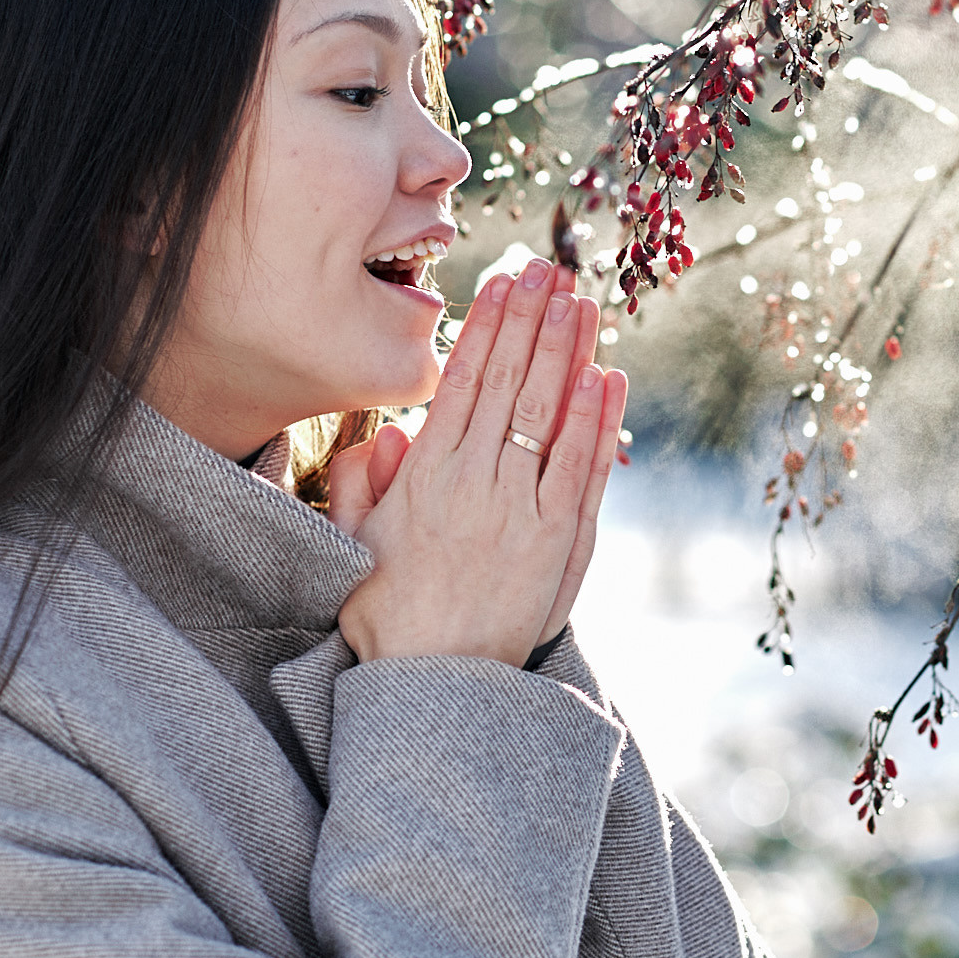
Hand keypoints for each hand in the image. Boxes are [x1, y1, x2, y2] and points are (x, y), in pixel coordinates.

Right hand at [335, 258, 627, 666]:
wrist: (435, 690)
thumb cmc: (387, 619)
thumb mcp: (353, 548)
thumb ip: (359, 487)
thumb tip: (387, 435)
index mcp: (424, 480)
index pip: (461, 384)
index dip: (485, 328)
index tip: (501, 283)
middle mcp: (475, 486)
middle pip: (511, 384)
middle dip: (531, 320)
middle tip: (549, 267)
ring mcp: (522, 511)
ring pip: (549, 414)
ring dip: (568, 351)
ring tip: (581, 300)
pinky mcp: (560, 541)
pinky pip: (583, 467)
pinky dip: (597, 419)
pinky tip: (606, 375)